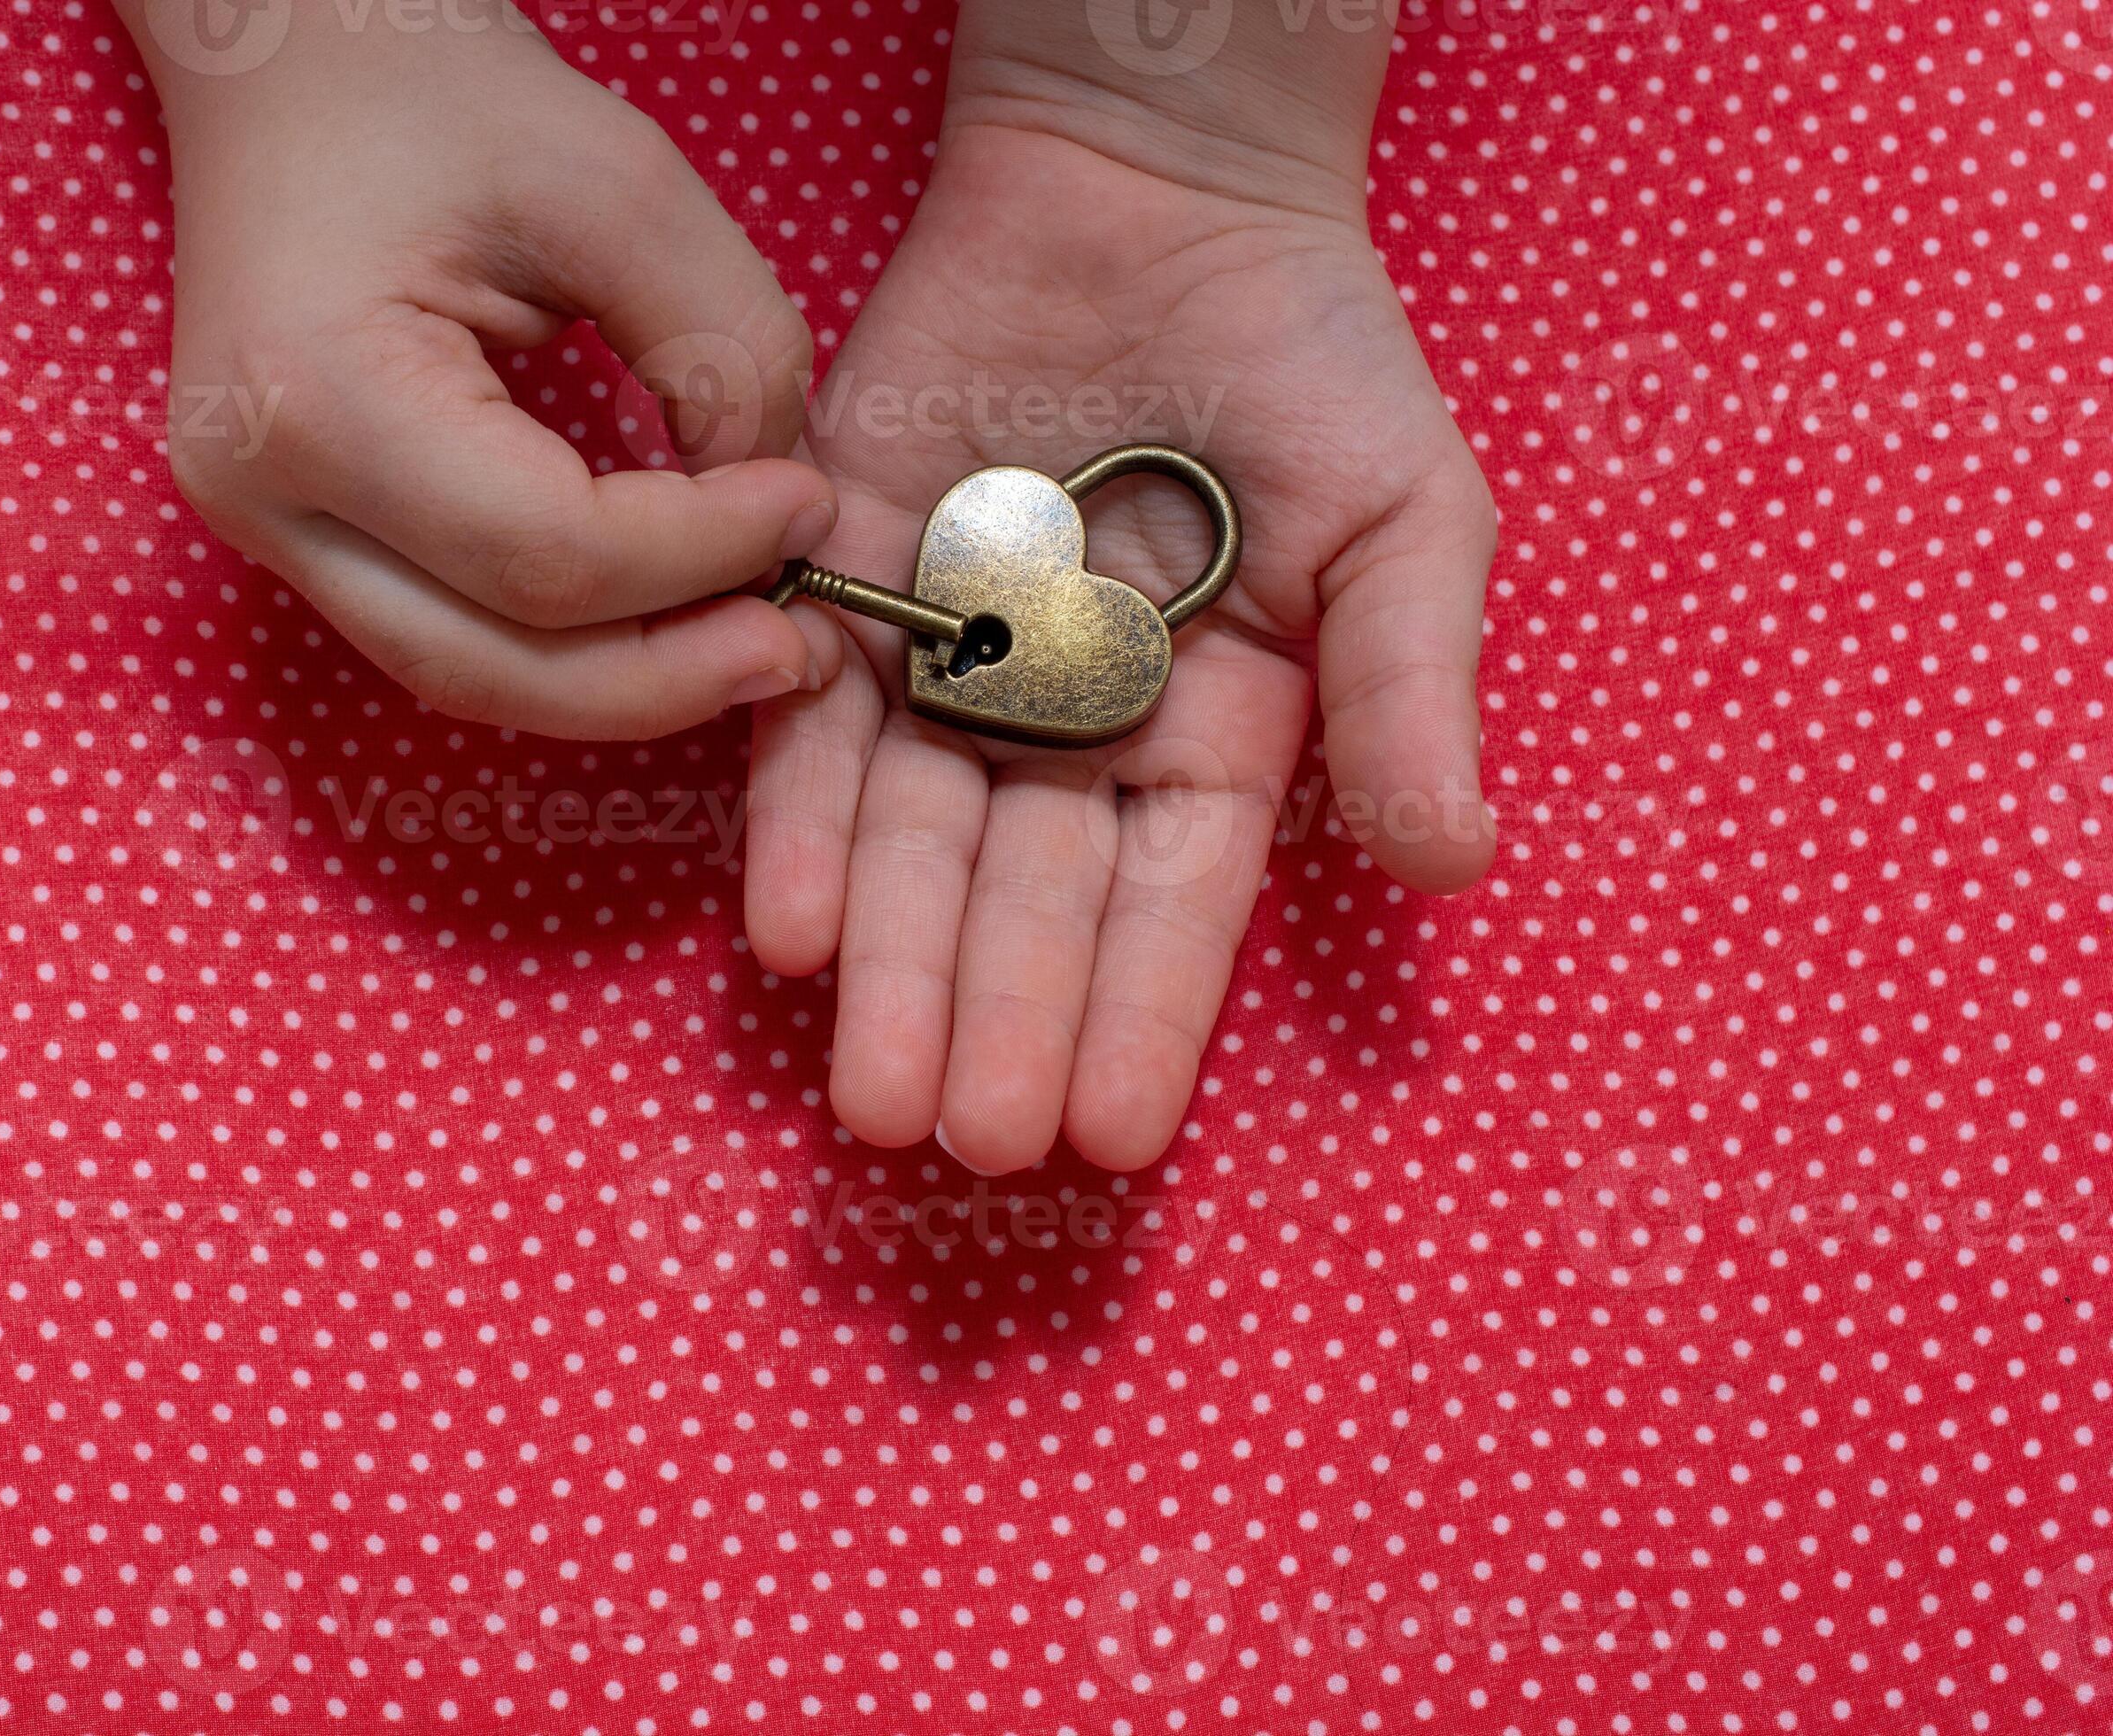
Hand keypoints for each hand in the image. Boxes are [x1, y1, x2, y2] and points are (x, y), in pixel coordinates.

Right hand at [119, 3, 833, 736]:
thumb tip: (776, 507)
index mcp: (315, 395)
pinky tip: (669, 620)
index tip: (809, 509)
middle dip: (666, 675)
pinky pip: (450, 635)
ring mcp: (264, 527)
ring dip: (624, 683)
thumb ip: (721, 346)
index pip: (547, 555)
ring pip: (467, 678)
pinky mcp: (298, 534)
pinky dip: (569, 648)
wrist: (289, 63)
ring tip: (752, 645)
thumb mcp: (618, 184)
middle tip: (799, 647)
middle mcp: (261, 492)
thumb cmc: (434, 96)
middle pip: (493, 665)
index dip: (701, 555)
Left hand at [749, 104, 1495, 1172]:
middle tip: (961, 1145)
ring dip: (888, 967)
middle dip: (997, 1023)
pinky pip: (814, 724)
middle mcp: (1069, 731)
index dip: (1144, 1016)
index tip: (1112, 1136)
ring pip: (913, 843)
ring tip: (866, 1094)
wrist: (1151, 193)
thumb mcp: (1405, 521)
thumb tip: (1452, 862)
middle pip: (1030, 903)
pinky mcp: (849, 586)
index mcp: (1210, 737)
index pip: (1172, 905)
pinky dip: (798, 820)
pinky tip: (786, 927)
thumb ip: (1409, 688)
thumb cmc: (1306, 358)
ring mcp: (952, 667)